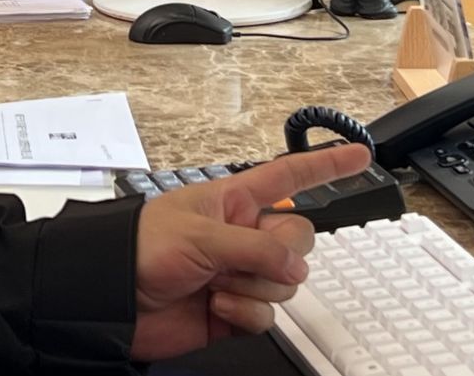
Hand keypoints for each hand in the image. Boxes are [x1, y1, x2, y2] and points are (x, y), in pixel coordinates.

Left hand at [129, 144, 370, 361]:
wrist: (112, 299)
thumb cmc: (140, 248)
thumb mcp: (201, 235)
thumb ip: (256, 247)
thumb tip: (296, 268)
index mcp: (234, 200)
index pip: (289, 176)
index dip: (326, 165)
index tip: (361, 156)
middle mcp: (242, 235)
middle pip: (298, 240)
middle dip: (279, 254)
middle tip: (246, 259)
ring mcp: (240, 274)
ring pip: (286, 283)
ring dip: (254, 288)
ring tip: (217, 284)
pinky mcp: (234, 311)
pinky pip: (267, 316)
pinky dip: (245, 314)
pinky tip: (217, 307)